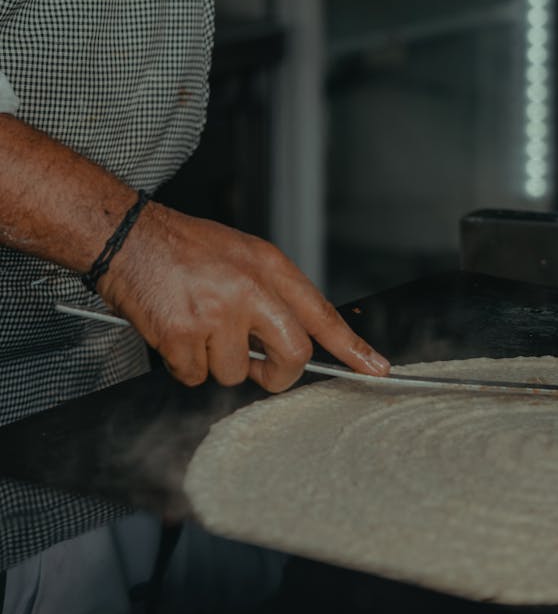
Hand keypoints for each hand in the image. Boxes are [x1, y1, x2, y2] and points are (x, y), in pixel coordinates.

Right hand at [98, 202, 389, 391]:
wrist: (126, 237)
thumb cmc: (181, 246)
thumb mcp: (239, 255)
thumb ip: (269, 292)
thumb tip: (291, 337)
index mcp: (267, 265)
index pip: (320, 312)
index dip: (351, 346)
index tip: (375, 369)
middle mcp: (249, 289)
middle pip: (292, 354)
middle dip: (277, 373)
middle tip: (260, 367)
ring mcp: (217, 313)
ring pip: (234, 373)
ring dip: (214, 361)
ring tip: (194, 322)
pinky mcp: (183, 336)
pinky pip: (194, 376)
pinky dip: (183, 363)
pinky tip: (173, 330)